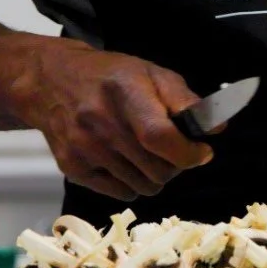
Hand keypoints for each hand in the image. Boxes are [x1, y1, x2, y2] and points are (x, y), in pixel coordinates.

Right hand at [11, 39, 214, 199]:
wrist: (49, 81)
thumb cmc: (110, 77)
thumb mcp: (150, 74)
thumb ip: (184, 100)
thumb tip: (217, 126)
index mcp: (124, 92)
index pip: (161, 138)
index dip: (188, 153)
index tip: (201, 152)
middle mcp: (100, 122)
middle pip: (158, 171)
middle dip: (174, 165)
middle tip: (169, 150)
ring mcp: (84, 148)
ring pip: (144, 187)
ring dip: (153, 176)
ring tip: (143, 152)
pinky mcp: (73, 168)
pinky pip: (122, 193)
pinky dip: (131, 182)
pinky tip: (122, 160)